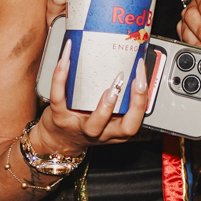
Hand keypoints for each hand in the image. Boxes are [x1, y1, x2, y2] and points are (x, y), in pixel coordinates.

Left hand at [34, 43, 150, 149]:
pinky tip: (65, 61)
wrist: (59, 139)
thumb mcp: (106, 114)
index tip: (140, 78)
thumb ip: (118, 96)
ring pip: (94, 123)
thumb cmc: (86, 122)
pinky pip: (59, 98)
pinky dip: (61, 77)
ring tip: (108, 79)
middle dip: (133, 103)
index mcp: (117, 128)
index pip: (137, 119)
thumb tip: (127, 62)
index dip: (142, 99)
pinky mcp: (60, 117)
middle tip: (131, 79)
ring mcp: (81, 126)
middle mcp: (103, 131)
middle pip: (127, 127)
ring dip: (105, 103)